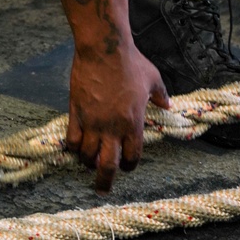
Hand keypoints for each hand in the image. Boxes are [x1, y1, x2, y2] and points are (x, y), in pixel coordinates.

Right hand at [66, 42, 169, 192]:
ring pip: (87, 156)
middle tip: (102, 189)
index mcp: (133, 123)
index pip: (132, 156)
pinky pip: (72, 140)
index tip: (126, 166)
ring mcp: (93, 122)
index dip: (129, 166)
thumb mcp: (153, 78)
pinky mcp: (76, 113)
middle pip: (108, 165)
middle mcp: (113, 128)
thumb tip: (168, 104)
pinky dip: (73, 148)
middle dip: (105, 181)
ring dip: (88, 163)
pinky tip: (75, 148)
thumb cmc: (131, 62)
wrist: (104, 49)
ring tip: (88, 163)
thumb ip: (161, 95)